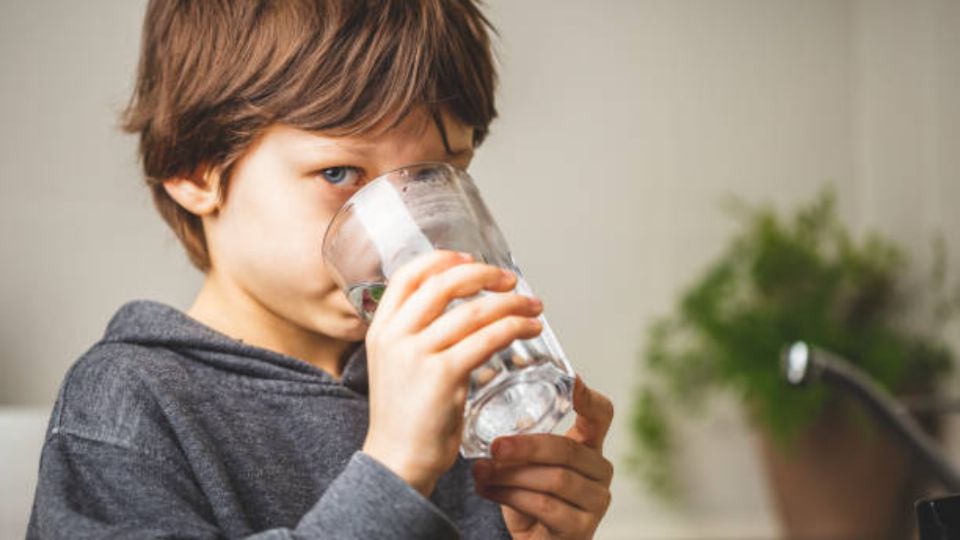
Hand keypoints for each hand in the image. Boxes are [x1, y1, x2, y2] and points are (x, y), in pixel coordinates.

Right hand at [362, 250, 544, 495]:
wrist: (397, 463)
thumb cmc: (405, 419)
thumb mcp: (396, 366)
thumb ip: (418, 337)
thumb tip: (459, 312)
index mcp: (381, 329)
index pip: (409, 275)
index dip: (443, 259)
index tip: (471, 259)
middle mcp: (395, 336)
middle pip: (444, 284)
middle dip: (485, 276)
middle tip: (511, 281)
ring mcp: (417, 355)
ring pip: (473, 311)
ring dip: (511, 304)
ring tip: (533, 308)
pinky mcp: (442, 375)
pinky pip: (487, 339)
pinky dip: (514, 329)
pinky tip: (529, 330)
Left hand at [473, 376, 613, 538]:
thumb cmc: (527, 498)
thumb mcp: (525, 464)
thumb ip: (518, 440)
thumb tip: (481, 406)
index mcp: (589, 446)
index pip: (601, 415)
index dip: (589, 398)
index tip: (571, 380)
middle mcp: (599, 470)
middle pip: (569, 449)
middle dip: (526, 447)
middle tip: (495, 446)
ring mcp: (596, 501)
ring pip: (555, 479)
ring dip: (511, 476)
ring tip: (482, 472)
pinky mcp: (582, 528)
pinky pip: (546, 506)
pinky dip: (511, 496)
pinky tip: (488, 491)